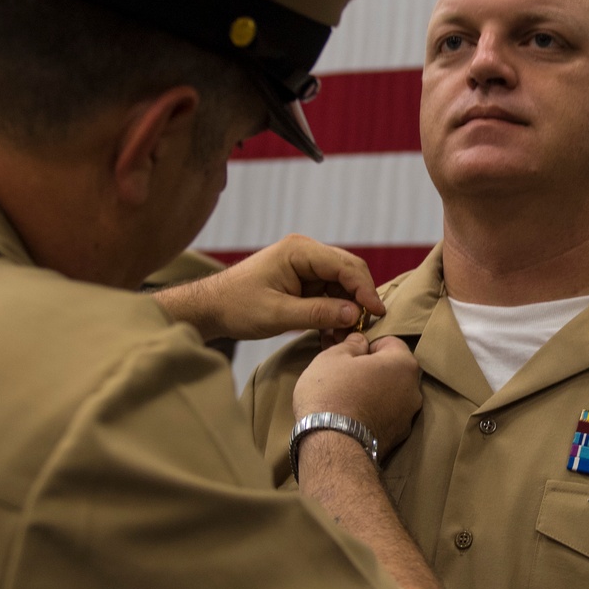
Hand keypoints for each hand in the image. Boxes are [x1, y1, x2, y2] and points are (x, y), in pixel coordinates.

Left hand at [150, 234, 384, 340]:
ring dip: (347, 310)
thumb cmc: (237, 306)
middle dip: (359, 299)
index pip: (345, 266)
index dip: (364, 289)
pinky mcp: (303, 282)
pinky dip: (334, 314)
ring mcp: (305, 266)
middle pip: (348, 271)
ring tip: (345, 338)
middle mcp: (306, 253)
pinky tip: (332, 335)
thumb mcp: (277, 314)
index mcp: (299, 251)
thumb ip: (317, 313)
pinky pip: (329, 295)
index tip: (377, 313)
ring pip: (341, 286)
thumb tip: (355, 314)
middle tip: (368, 327)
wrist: (211, 308)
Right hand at [294, 333, 421, 456]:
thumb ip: (352, 344)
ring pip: (390, 394)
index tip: (349, 356)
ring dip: (374, 392)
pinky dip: (373, 413)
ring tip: (347, 399)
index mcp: (403, 364)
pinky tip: (353, 417)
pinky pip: (386, 416)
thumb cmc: (332, 393)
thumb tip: (360, 342)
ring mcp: (408, 417)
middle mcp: (414, 390)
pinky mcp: (398, 439)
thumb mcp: (333, 357)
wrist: (332, 447)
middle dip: (372, 370)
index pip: (389, 342)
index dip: (367, 345)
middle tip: (345, 376)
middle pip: (393, 370)